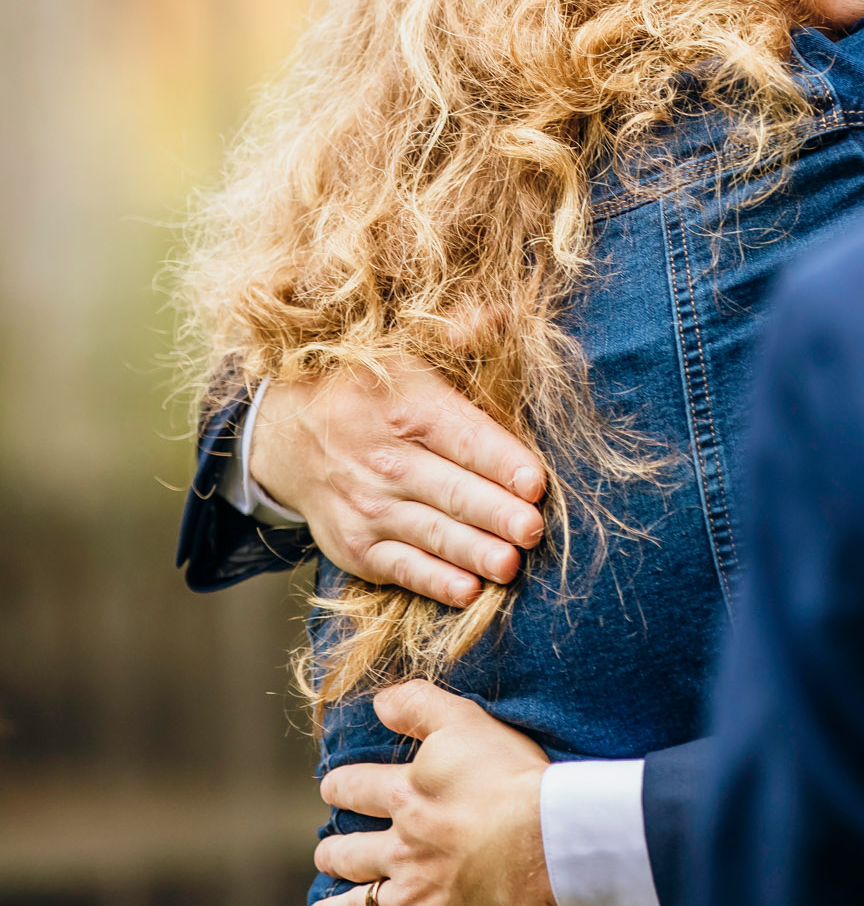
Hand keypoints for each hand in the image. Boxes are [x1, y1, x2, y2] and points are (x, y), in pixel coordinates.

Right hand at [252, 358, 546, 606]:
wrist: (286, 433)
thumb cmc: (371, 389)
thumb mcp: (407, 348)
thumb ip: (458, 333)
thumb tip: (497, 313)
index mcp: (408, 407)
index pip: (463, 436)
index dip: (501, 460)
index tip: (535, 482)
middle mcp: (385, 460)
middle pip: (452, 490)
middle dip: (495, 512)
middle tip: (533, 529)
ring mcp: (367, 507)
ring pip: (431, 533)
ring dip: (472, 552)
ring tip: (510, 565)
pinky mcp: (355, 546)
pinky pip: (400, 567)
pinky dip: (432, 581)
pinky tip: (466, 591)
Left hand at [307, 680, 563, 905]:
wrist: (542, 843)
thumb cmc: (510, 779)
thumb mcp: (465, 722)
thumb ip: (420, 705)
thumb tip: (378, 698)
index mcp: (408, 797)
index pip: (360, 788)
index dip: (343, 786)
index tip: (332, 787)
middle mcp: (401, 851)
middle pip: (352, 854)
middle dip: (334, 854)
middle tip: (325, 855)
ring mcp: (414, 900)